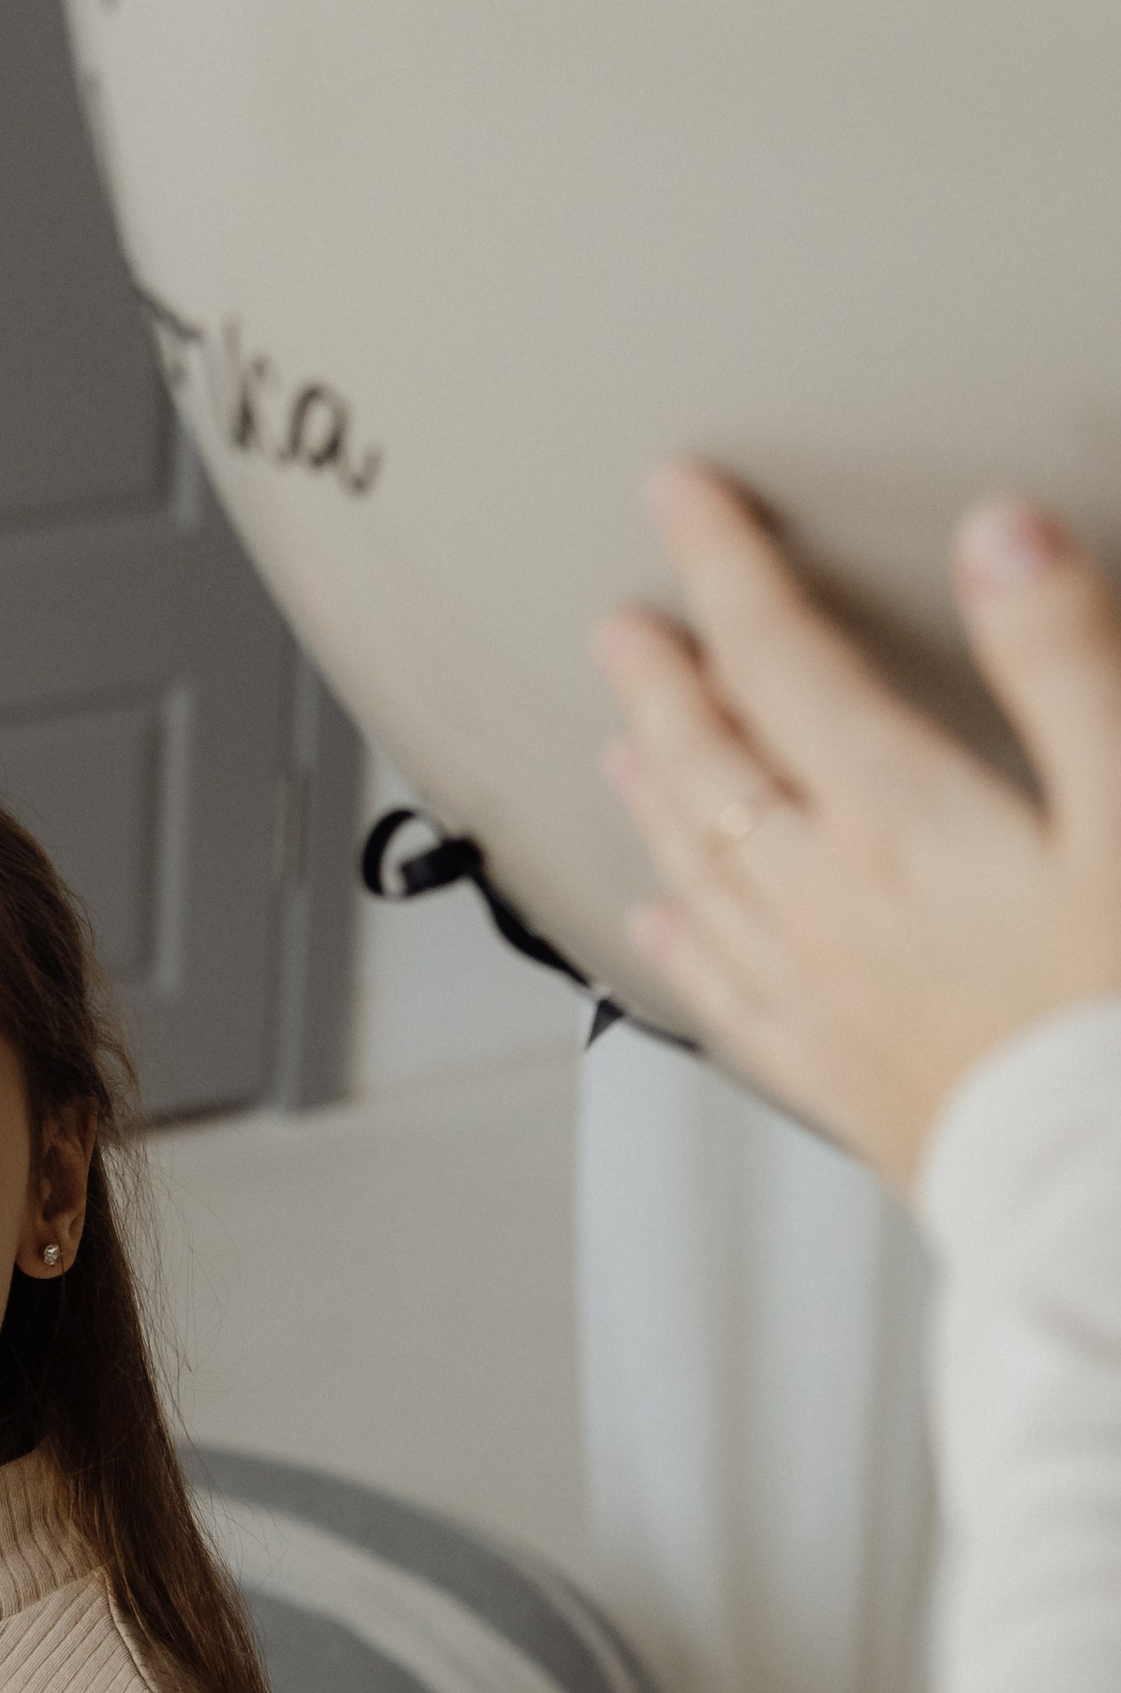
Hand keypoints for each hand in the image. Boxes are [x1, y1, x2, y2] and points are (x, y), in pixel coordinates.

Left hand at [592, 463, 1120, 1189]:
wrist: (1102, 1193)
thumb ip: (1060, 664)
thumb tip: (996, 535)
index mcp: (898, 821)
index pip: (782, 661)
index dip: (726, 568)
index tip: (680, 499)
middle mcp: (827, 904)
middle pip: (709, 765)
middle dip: (662, 680)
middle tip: (621, 625)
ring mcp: (816, 995)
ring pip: (696, 871)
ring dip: (653, 794)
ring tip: (620, 744)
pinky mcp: (831, 1073)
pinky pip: (721, 990)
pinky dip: (677, 938)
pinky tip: (655, 919)